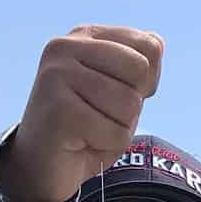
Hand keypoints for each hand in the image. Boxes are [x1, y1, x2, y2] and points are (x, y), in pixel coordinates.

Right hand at [0, 25, 164, 201]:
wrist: (43, 165)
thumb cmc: (88, 127)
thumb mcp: (121, 92)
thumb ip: (140, 67)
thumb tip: (157, 41)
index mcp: (83, 36)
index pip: (148, 46)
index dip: (146, 81)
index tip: (116, 93)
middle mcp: (65, 47)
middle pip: (140, 70)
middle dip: (132, 104)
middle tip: (101, 114)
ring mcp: (57, 76)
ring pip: (130, 103)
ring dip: (119, 127)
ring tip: (90, 129)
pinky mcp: (59, 110)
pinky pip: (117, 132)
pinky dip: (108, 145)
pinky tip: (81, 142)